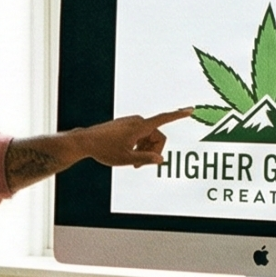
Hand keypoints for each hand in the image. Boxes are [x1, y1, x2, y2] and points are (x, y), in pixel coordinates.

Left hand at [74, 107, 195, 167]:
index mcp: (139, 126)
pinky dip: (138, 145)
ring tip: (132, 163)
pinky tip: (127, 154)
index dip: (178, 115)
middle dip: (152, 151)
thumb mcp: (126, 159)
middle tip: (138, 166)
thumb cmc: (104, 150)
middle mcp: (137, 121)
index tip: (190, 110)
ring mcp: (130, 122)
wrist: (85, 142)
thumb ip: (146, 159)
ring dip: (144, 150)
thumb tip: (161, 159)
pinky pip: (139, 135)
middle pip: (156, 136)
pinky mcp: (125, 125)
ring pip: (147, 137)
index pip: (164, 119)